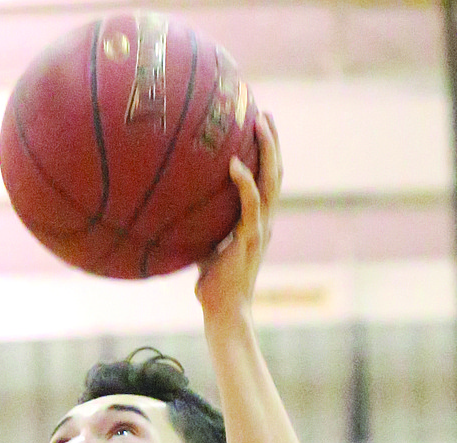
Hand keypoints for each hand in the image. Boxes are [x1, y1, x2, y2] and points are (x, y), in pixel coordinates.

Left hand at [195, 112, 280, 324]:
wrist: (225, 313)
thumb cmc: (214, 288)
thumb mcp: (207, 250)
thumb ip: (203, 230)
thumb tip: (181, 213)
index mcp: (257, 223)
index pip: (267, 181)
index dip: (266, 155)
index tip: (259, 127)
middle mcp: (265, 222)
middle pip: (276, 174)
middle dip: (272, 142)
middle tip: (265, 114)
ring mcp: (260, 230)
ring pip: (271, 182)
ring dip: (268, 151)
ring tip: (260, 123)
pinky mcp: (251, 239)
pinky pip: (251, 204)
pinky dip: (245, 183)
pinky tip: (234, 164)